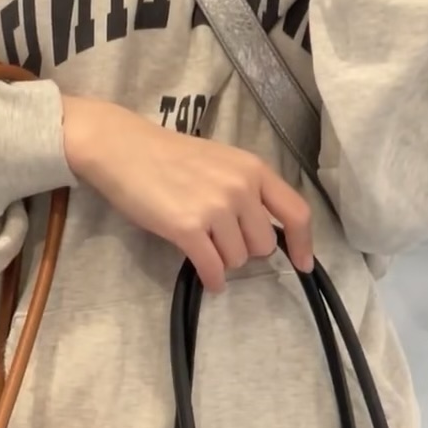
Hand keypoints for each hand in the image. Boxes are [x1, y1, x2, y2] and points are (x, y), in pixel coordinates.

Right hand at [62, 95, 313, 291]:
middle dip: (246, 250)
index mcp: (253, 169)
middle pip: (264, 245)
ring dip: (224, 261)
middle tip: (222, 241)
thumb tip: (264, 230)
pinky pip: (213, 268)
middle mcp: (240, 188)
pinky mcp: (188, 228)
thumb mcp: (221, 162)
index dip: (304, 243)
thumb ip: (246, 190)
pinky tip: (209, 278)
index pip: (295, 211)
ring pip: (239, 259)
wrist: (124, 149)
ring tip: (204, 246)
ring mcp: (215, 208)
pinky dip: (213, 279)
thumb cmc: (169, 157)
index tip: (304, 264)